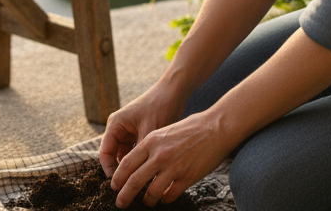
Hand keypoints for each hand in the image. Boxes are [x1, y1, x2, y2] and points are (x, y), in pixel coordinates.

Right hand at [98, 83, 185, 180]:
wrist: (173, 93)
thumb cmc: (160, 107)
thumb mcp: (149, 131)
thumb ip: (142, 153)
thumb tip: (140, 176)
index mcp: (115, 124)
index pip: (105, 152)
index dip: (109, 170)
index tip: (118, 185)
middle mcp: (119, 128)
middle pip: (113, 155)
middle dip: (120, 171)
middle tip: (128, 187)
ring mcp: (128, 130)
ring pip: (124, 155)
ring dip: (131, 167)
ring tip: (138, 182)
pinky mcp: (138, 133)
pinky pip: (134, 151)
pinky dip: (139, 160)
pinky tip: (147, 172)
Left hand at [107, 112, 232, 207]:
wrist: (216, 127)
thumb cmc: (191, 127)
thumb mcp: (165, 131)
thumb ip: (152, 146)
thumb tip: (140, 163)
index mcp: (151, 141)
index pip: (126, 164)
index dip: (118, 178)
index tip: (114, 186)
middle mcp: (159, 155)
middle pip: (134, 181)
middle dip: (124, 195)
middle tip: (120, 203)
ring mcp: (173, 167)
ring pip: (151, 192)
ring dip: (146, 200)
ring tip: (146, 203)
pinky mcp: (187, 177)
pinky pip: (170, 194)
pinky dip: (165, 199)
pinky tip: (165, 198)